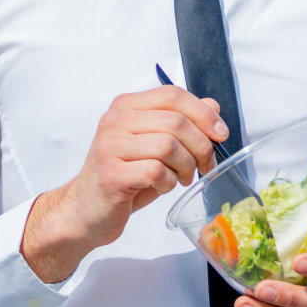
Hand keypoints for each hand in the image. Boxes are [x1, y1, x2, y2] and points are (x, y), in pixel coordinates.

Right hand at [23, 85, 226, 282]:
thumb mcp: (155, 145)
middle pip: (176, 122)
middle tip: (204, 166)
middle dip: (201, 147)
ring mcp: (109, 146)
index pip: (172, 95)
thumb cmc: (124, 176)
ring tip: (181, 178)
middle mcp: (115, 120)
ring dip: (186, 167)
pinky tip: (162, 187)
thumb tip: (213, 106)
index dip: (203, 113)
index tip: (221, 134)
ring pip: (169, 146)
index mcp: (126, 106)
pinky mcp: (111, 174)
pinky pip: (156, 171)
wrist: (86, 211)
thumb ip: (181, 122)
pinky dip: (168, 182)